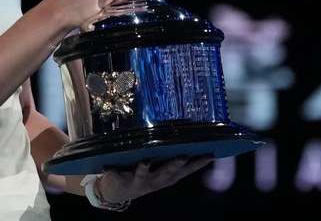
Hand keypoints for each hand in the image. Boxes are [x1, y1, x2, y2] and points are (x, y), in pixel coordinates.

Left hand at [97, 156, 212, 203]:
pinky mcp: (121, 180)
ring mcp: (139, 181)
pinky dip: (113, 170)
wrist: (118, 190)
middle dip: (175, 165)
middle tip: (183, 155)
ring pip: (143, 175)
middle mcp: (156, 180)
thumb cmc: (144, 171)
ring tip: (145, 161)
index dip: (199, 163)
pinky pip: (117, 174)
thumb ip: (170, 151)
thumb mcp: (160, 164)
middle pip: (167, 173)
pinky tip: (110, 166)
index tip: (211, 153)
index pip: (187, 170)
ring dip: (144, 168)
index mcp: (168, 176)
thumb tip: (185, 130)